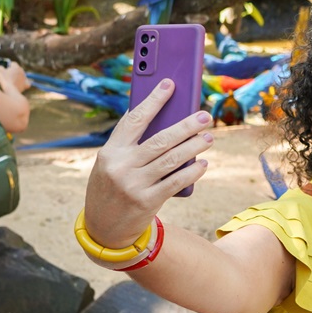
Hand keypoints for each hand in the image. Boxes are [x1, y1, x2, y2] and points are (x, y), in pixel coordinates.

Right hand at [0, 62, 30, 92]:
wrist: (11, 89)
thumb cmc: (5, 79)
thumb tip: (0, 67)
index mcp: (16, 67)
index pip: (13, 64)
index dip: (8, 66)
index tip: (5, 70)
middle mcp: (22, 71)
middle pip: (17, 70)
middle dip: (13, 72)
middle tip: (7, 77)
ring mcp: (25, 78)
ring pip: (21, 76)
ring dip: (17, 78)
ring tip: (11, 82)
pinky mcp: (26, 84)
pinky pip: (26, 83)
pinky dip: (23, 83)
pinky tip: (20, 84)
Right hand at [84, 78, 213, 247]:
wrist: (103, 229)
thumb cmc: (112, 187)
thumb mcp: (111, 163)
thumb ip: (130, 144)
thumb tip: (164, 118)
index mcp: (110, 152)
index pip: (135, 119)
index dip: (153, 100)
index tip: (169, 83)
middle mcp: (121, 166)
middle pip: (160, 139)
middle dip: (186, 126)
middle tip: (204, 116)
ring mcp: (134, 185)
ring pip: (172, 159)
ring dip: (194, 146)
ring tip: (208, 137)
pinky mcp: (147, 201)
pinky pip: (176, 182)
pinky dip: (192, 171)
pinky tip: (203, 163)